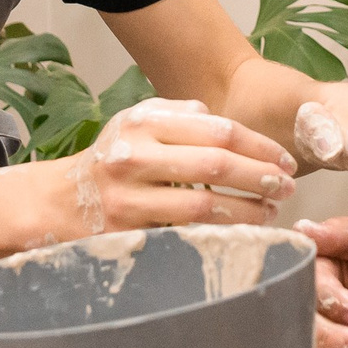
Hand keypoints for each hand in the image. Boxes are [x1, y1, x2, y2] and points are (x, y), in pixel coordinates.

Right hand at [40, 98, 297, 240]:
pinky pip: (186, 234)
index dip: (260, 146)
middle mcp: (134, 156)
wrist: (60, 202)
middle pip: (215, 165)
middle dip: (261, 177)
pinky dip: (220, 233)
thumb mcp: (137, 122)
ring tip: (271, 212)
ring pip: (203, 205)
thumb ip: (180, 114)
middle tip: (288, 187)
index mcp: (144, 123)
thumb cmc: (112, 158)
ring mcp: (130, 198)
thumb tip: (227, 124)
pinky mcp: (130, 234)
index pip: (218, 130)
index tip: (286, 159)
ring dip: (247, 211)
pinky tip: (241, 234)